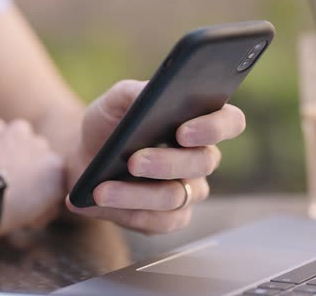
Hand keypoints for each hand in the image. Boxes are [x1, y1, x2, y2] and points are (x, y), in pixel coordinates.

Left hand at [0, 117, 64, 235]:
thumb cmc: (1, 213)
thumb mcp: (36, 215)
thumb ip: (48, 200)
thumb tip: (46, 199)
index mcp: (57, 168)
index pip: (55, 172)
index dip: (43, 184)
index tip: (29, 195)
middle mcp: (42, 144)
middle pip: (39, 151)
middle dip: (29, 161)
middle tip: (11, 180)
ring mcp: (16, 131)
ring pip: (19, 134)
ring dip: (11, 145)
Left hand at [66, 80, 245, 233]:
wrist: (85, 156)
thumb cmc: (108, 124)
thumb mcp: (115, 101)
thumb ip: (135, 92)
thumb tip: (151, 94)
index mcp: (199, 122)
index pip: (230, 122)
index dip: (215, 128)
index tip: (183, 131)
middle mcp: (202, 158)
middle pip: (203, 162)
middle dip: (166, 163)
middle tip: (133, 160)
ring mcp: (190, 191)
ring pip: (176, 198)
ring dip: (136, 194)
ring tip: (102, 190)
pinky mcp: (171, 218)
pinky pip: (161, 223)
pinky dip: (126, 213)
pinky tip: (97, 204)